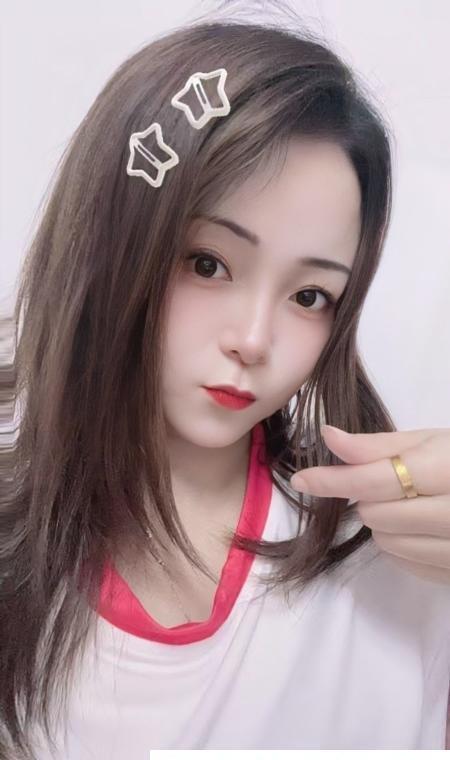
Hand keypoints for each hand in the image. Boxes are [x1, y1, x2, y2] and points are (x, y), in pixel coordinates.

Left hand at [289, 426, 449, 584]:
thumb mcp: (431, 442)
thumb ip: (378, 445)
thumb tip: (328, 437)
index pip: (379, 479)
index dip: (334, 479)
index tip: (302, 478)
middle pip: (379, 514)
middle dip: (369, 498)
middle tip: (390, 484)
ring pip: (387, 543)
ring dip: (382, 523)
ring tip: (408, 504)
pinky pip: (407, 565)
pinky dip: (400, 546)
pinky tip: (418, 527)